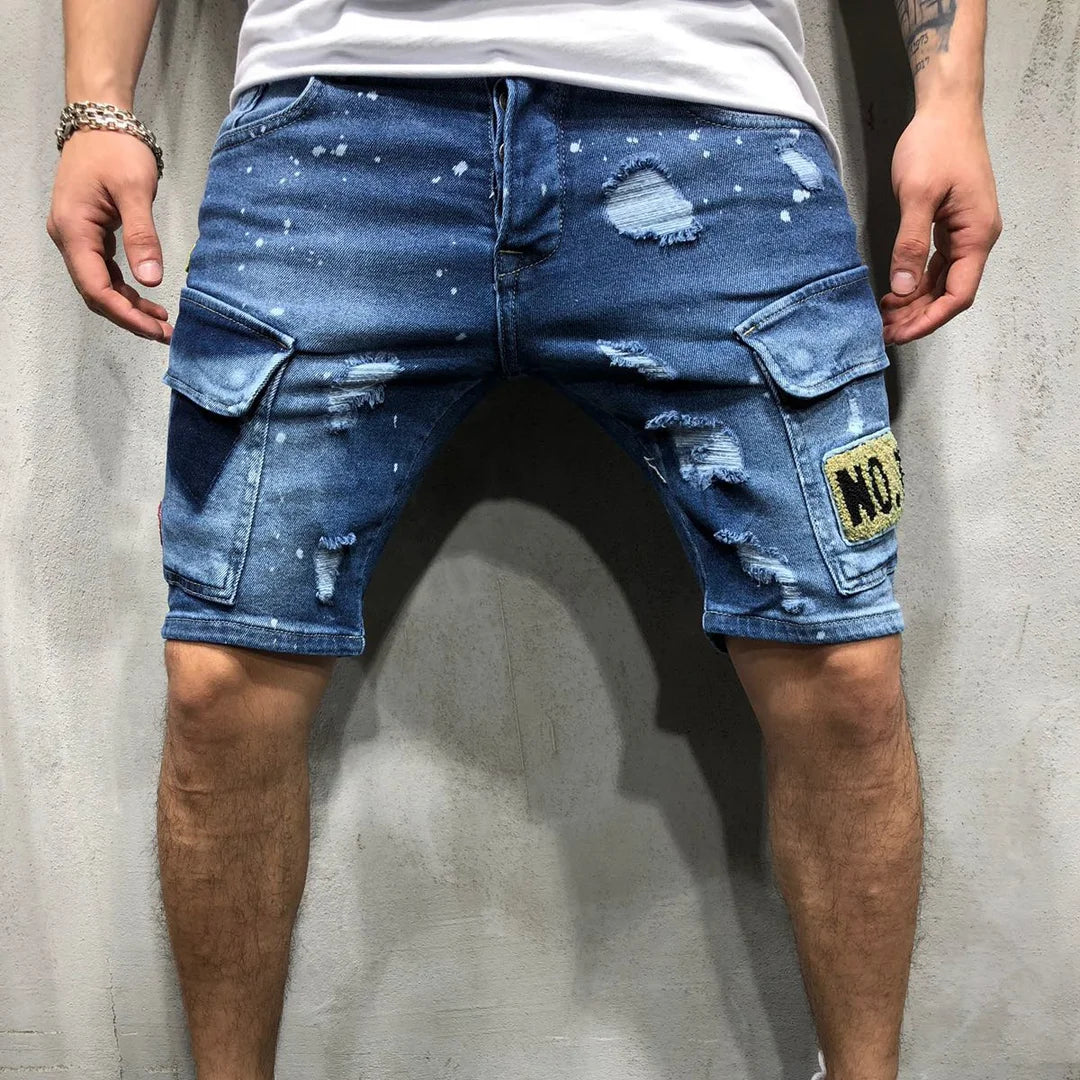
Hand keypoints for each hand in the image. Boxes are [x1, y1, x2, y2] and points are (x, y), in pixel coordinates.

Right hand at [46, 129, 172, 341]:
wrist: (100, 119)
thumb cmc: (116, 149)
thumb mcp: (134, 192)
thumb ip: (142, 237)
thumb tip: (151, 280)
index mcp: (74, 230)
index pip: (95, 287)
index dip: (125, 314)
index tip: (154, 330)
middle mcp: (68, 237)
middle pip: (95, 292)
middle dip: (129, 316)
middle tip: (165, 335)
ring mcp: (76, 235)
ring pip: (99, 283)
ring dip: (128, 305)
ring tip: (162, 322)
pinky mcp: (88, 232)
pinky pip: (103, 270)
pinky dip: (124, 287)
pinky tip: (148, 297)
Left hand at [880, 106, 1001, 345]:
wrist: (946, 109)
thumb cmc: (936, 143)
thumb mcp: (917, 194)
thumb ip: (910, 243)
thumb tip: (903, 287)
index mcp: (977, 234)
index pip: (958, 294)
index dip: (929, 320)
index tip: (900, 334)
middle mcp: (976, 237)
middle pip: (950, 293)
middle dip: (917, 316)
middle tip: (883, 332)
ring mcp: (964, 232)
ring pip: (941, 281)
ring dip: (914, 302)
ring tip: (883, 317)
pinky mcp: (950, 224)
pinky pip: (936, 264)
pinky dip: (915, 281)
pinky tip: (894, 291)